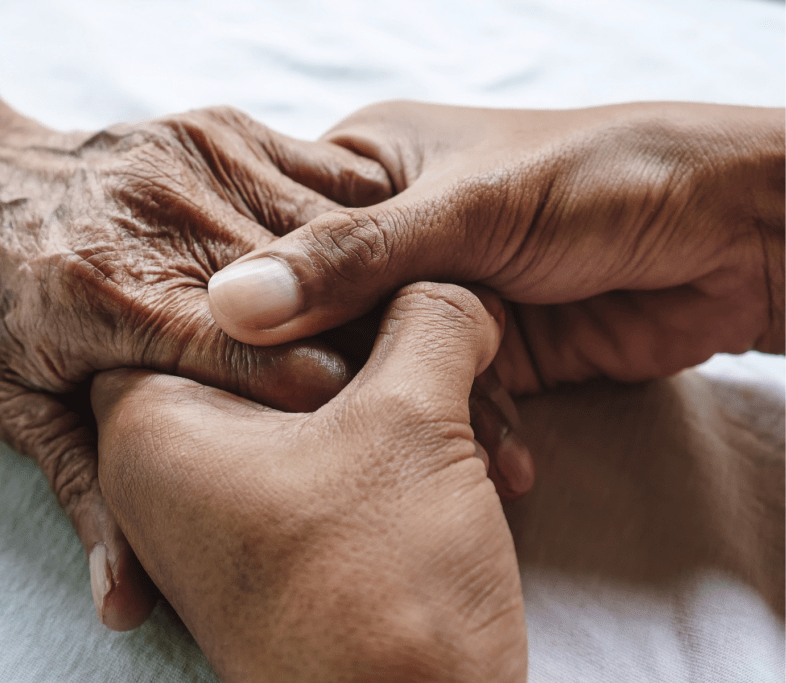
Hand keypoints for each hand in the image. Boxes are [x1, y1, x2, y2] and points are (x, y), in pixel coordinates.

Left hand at [0, 105, 393, 628]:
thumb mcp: (19, 411)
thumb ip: (91, 499)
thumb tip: (126, 609)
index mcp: (109, 297)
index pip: (266, 359)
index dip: (339, 406)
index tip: (377, 436)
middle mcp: (157, 217)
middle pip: (314, 293)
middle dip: (375, 342)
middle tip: (420, 385)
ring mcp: (190, 159)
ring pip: (332, 229)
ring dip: (380, 281)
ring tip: (416, 326)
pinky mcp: (215, 127)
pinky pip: (321, 174)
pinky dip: (358, 223)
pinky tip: (375, 263)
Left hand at [93, 283, 526, 681]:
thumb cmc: (381, 591)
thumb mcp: (412, 422)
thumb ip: (427, 317)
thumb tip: (451, 283)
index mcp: (153, 424)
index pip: (213, 294)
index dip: (308, 264)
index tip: (386, 255)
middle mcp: (166, 469)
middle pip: (269, 346)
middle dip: (369, 333)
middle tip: (443, 318)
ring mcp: (221, 512)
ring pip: (313, 405)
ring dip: (400, 395)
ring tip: (480, 406)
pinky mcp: (278, 544)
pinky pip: (332, 458)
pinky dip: (396, 443)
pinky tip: (474, 452)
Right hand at [207, 101, 784, 393]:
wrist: (739, 234)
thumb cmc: (602, 180)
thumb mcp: (468, 210)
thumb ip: (352, 258)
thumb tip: (229, 304)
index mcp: (368, 166)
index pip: (278, 243)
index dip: (259, 307)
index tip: (236, 370)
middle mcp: (391, 233)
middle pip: (325, 316)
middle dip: (340, 372)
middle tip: (333, 427)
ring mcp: (436, 295)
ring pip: (381, 367)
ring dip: (413, 409)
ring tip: (429, 449)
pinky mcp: (481, 348)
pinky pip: (440, 397)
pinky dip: (465, 428)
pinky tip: (491, 456)